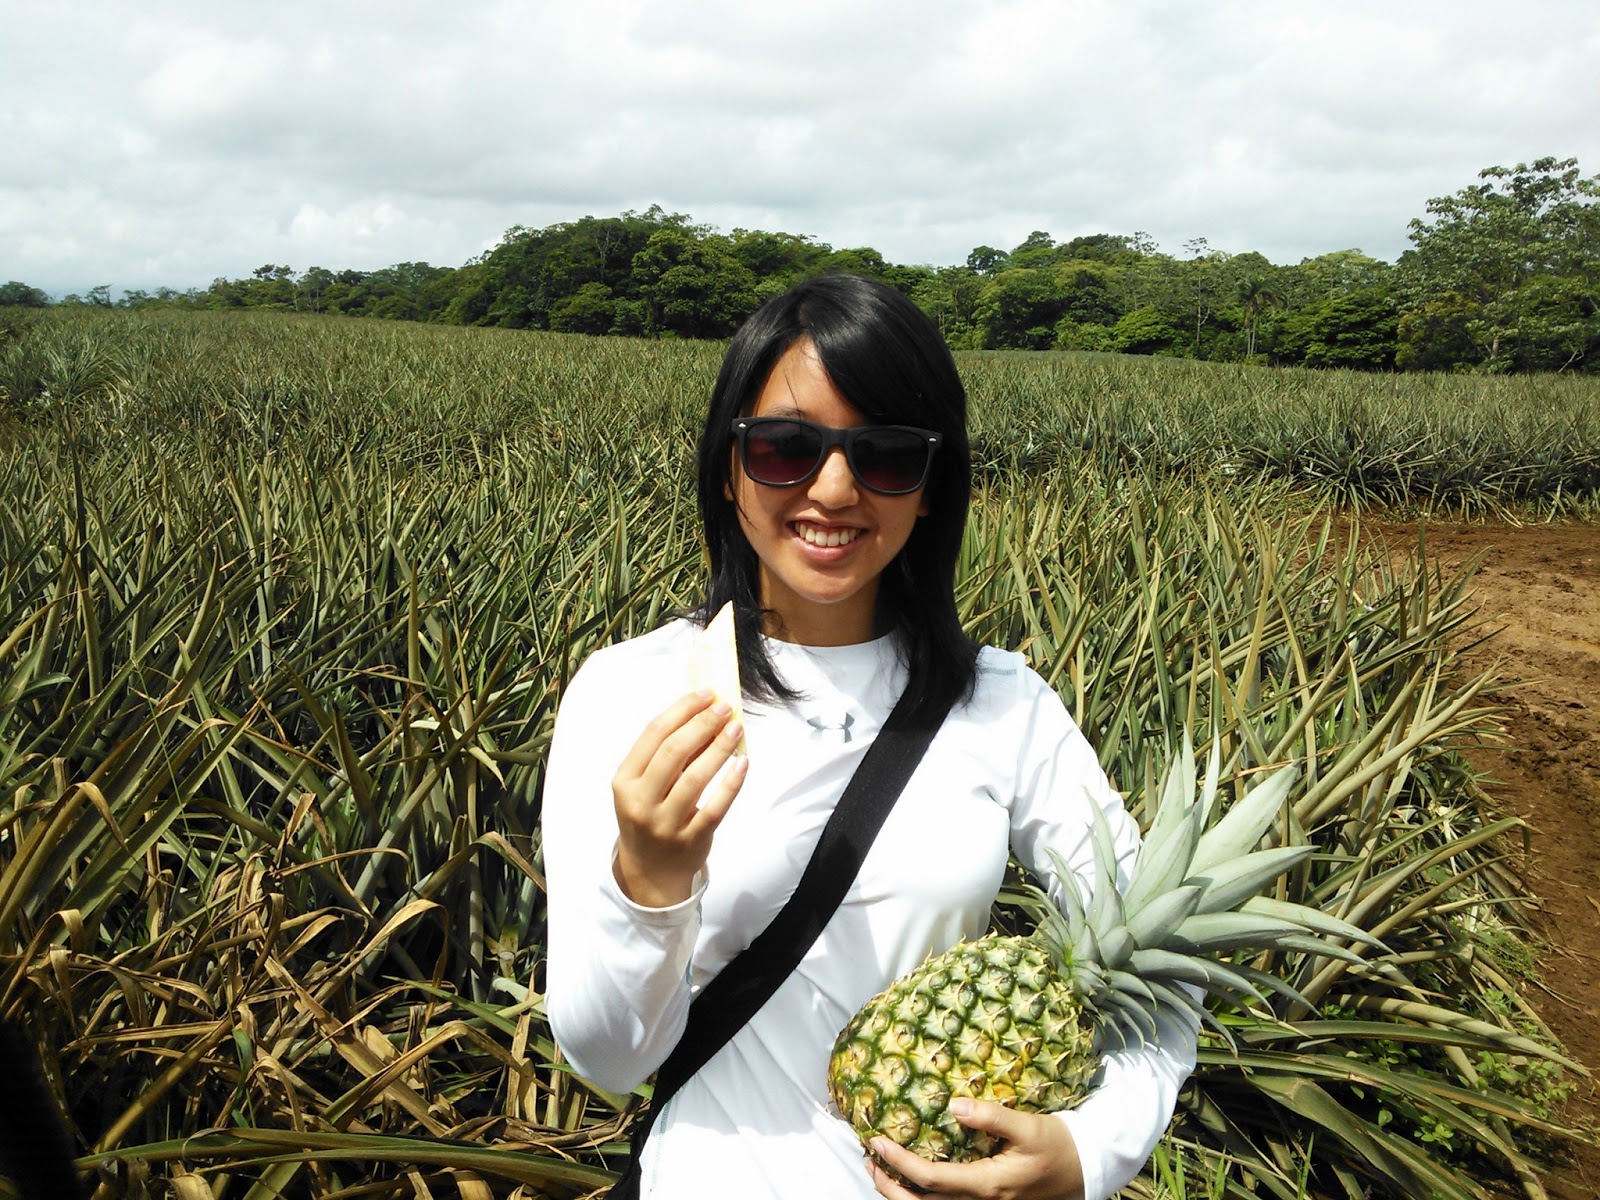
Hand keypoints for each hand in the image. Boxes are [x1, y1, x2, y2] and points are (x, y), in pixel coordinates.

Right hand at [611, 689, 746, 906]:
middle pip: (673, 753)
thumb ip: (665, 755)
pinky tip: (743, 763)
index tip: (705, 694)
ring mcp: (665, 824)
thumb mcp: (643, 786)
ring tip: (736, 728)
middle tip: (724, 708)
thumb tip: (702, 713)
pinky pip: (715, 808)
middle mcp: (641, 802)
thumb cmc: (649, 814)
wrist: (650, 870)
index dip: (681, 710)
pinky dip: (731, 783)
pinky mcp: (691, 840)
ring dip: (718, 748)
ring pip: (695, 778)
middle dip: (702, 724)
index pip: (653, 735)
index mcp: (624, 781)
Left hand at [865, 1099, 1084, 1199]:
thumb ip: (990, 1116)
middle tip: (869, 1161)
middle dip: (890, 1187)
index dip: (900, 1163)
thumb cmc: (1057, 1145)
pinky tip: (913, 1178)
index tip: (879, 1142)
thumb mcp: (1027, 1126)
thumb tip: (954, 1105)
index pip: (931, 1179)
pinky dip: (923, 1196)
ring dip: (902, 1195)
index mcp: (987, 1185)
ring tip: (881, 1171)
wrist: (1085, 1168)